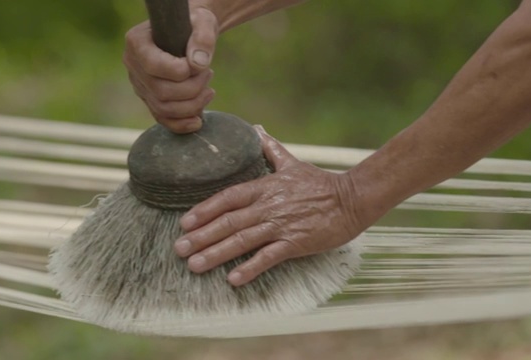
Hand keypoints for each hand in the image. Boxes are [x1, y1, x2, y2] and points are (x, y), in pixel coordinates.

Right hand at [123, 5, 218, 133]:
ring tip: (209, 91)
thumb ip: (203, 38)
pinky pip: (162, 119)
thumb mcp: (202, 22)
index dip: (180, 72)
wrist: (190, 34)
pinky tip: (199, 120)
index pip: (154, 65)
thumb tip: (198, 65)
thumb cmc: (194, 24)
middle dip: (192, 89)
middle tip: (209, 75)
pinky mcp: (150, 99)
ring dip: (192, 106)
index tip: (199, 66)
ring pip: (163, 109)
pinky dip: (181, 125)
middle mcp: (133, 65)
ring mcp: (140, 85)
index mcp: (137, 42)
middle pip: (160, 91)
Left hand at [173, 126, 365, 285]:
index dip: (204, 210)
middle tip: (179, 249)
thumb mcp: (292, 163)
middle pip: (228, 222)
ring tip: (195, 265)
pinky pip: (268, 257)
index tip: (185, 223)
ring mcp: (281, 225)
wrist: (352, 199)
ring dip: (216, 253)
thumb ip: (271, 149)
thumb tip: (257, 128)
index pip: (227, 198)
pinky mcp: (296, 242)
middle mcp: (268, 206)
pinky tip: (233, 279)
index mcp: (265, 187)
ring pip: (242, 240)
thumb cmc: (321, 182)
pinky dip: (250, 268)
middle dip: (201, 236)